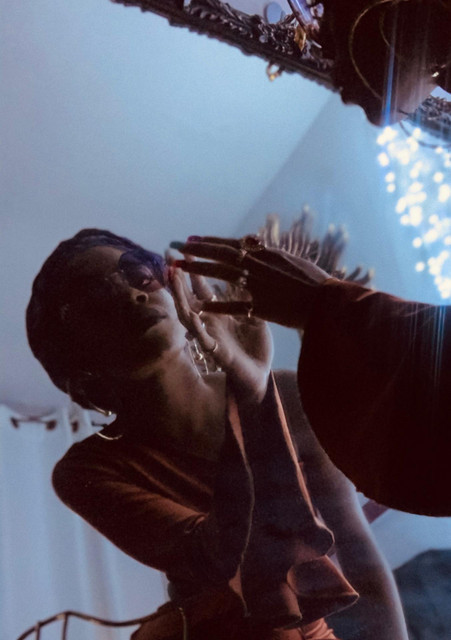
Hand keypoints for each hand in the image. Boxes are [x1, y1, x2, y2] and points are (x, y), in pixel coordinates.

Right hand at [169, 258, 272, 402]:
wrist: (261, 375)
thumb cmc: (255, 347)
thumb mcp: (253, 316)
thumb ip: (247, 297)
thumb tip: (249, 273)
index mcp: (219, 311)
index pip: (202, 286)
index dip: (194, 268)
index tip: (186, 247)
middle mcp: (209, 322)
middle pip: (188, 296)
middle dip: (178, 277)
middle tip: (169, 257)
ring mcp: (210, 336)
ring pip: (188, 315)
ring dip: (180, 297)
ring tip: (173, 279)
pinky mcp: (216, 352)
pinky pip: (202, 339)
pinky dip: (196, 327)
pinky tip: (190, 314)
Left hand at [170, 236, 329, 329]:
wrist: (329, 304)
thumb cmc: (316, 284)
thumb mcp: (293, 262)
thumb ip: (270, 254)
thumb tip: (254, 242)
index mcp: (268, 254)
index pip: (234, 245)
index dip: (212, 241)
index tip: (193, 238)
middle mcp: (261, 266)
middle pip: (223, 255)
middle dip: (199, 250)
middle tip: (177, 247)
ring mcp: (260, 285)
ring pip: (223, 274)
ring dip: (200, 269)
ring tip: (180, 267)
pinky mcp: (262, 307)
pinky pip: (235, 306)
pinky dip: (217, 305)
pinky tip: (199, 305)